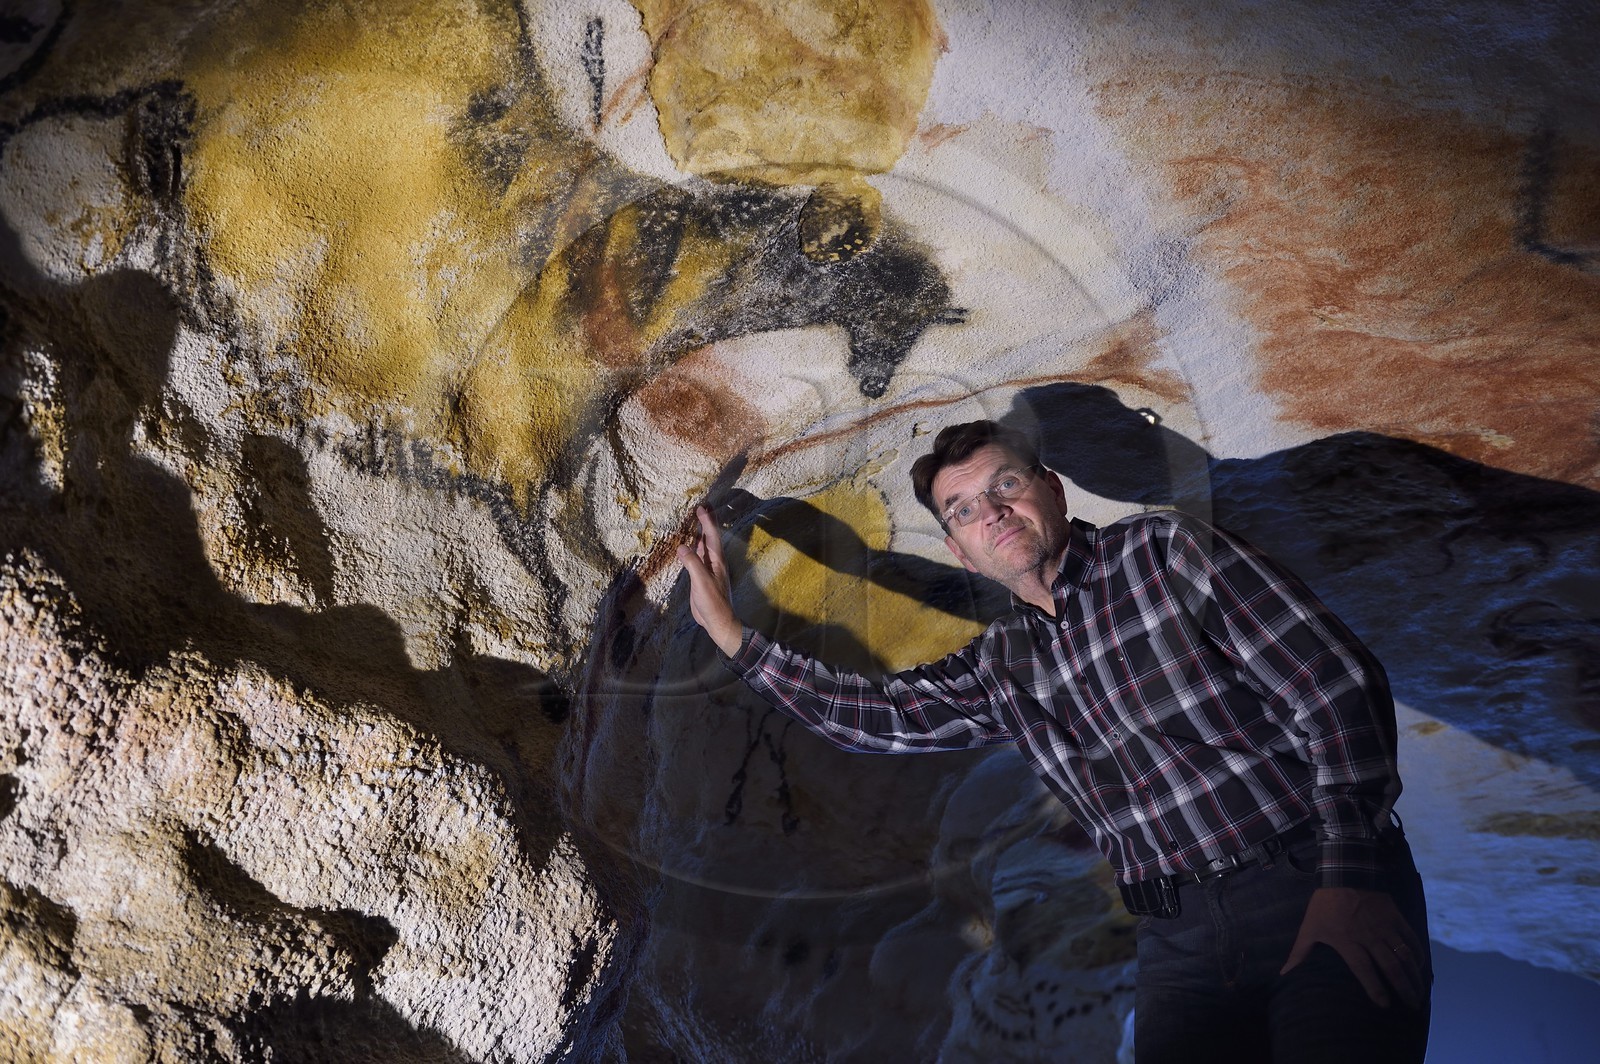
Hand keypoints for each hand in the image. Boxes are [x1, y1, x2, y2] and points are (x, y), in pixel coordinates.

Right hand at [675, 504, 743, 655]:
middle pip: (709, 539)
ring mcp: (708, 570)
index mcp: (716, 561)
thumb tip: (681, 546)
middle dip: (705, 524)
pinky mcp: (702, 578)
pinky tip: (689, 547)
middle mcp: (714, 562)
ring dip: (699, 535)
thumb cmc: (713, 602)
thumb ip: (692, 563)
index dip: (707, 522)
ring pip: (703, 548)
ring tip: (694, 523)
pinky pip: (697, 558)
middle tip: (700, 509)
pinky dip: (693, 549)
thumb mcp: (701, 581)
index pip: (711, 536)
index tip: (701, 508)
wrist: (718, 621)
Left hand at [1280, 887, 1425, 1008]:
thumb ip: (1300, 952)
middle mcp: (1369, 936)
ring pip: (1404, 955)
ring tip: (1419, 993)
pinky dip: (1417, 953)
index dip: (1374, 988)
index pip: (1363, 969)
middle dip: (1403, 988)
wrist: (1344, 872)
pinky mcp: (1395, 917)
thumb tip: (1284, 973)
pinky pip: (1410, 938)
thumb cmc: (1325, 904)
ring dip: (1414, 975)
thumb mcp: (1309, 927)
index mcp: (1347, 940)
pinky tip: (1419, 967)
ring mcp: (1385, 926)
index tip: (1384, 1005)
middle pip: (1391, 966)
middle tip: (1412, 1006)